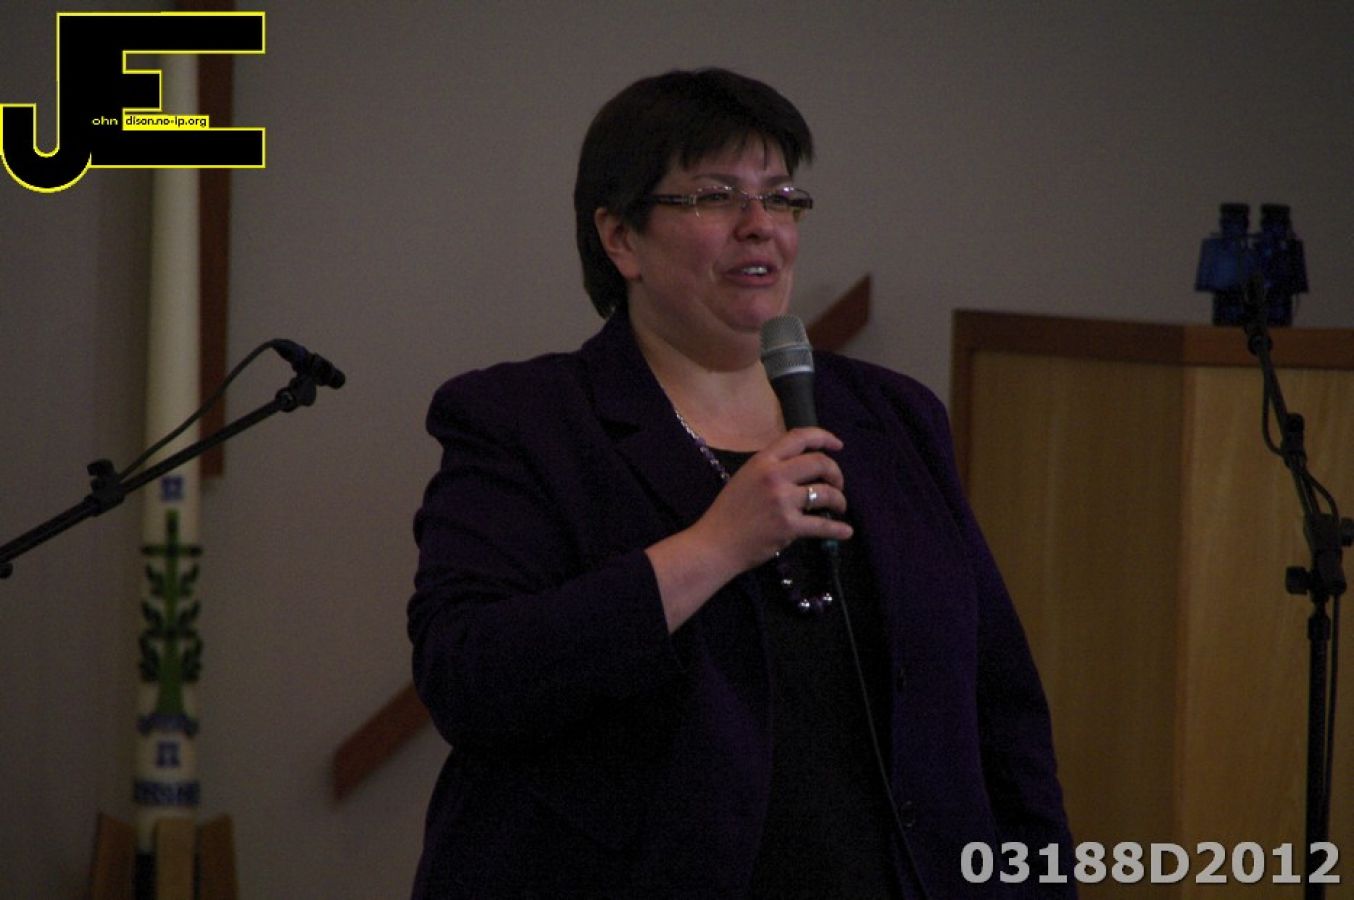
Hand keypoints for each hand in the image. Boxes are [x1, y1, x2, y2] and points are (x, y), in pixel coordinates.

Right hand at [693, 427, 853, 572]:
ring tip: (838, 508)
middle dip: (836, 474)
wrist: (715, 544)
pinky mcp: (789, 526)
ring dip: (839, 500)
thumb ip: (770, 468)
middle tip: (838, 485)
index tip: (838, 445)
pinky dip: (838, 530)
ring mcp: (782, 501)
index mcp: (762, 461)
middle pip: (819, 463)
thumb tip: (800, 466)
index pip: (799, 437)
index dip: (823, 437)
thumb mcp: (745, 478)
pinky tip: (845, 531)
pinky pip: (823, 526)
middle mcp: (774, 476)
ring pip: (826, 493)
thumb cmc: (728, 513)